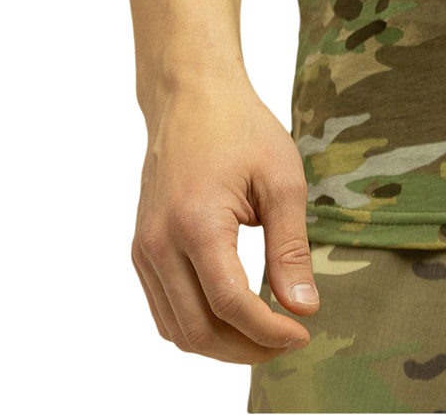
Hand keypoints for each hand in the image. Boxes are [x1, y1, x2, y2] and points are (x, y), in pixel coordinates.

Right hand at [130, 77, 321, 364]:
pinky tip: (232, 317)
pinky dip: (196, 326)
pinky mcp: (142, 250)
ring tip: (263, 334)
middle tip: (286, 341)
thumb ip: (291, 249)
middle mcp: (159, 244)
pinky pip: (163, 309)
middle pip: (197, 330)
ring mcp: (144, 249)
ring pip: (175, 330)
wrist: (192, 96)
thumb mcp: (281, 181)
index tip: (303, 334)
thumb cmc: (242, 128)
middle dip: (245, 348)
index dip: (269, 331)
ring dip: (220, 345)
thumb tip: (303, 309)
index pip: (230, 304)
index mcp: (196, 224)